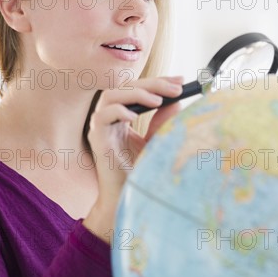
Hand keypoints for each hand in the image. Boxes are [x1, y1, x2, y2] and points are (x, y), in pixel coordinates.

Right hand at [83, 76, 182, 240]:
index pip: (138, 88)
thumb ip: (163, 121)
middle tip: (175, 87)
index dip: (158, 82)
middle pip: (126, 86)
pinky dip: (119, 112)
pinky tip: (136, 117)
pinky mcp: (96, 138)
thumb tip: (177, 101)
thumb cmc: (140, 169)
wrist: (128, 195)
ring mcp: (101, 126)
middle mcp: (110, 117)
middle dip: (152, 83)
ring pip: (111, 95)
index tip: (180, 80)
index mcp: (123, 115)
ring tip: (157, 100)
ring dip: (136, 93)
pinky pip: (102, 116)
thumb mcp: (157, 140)